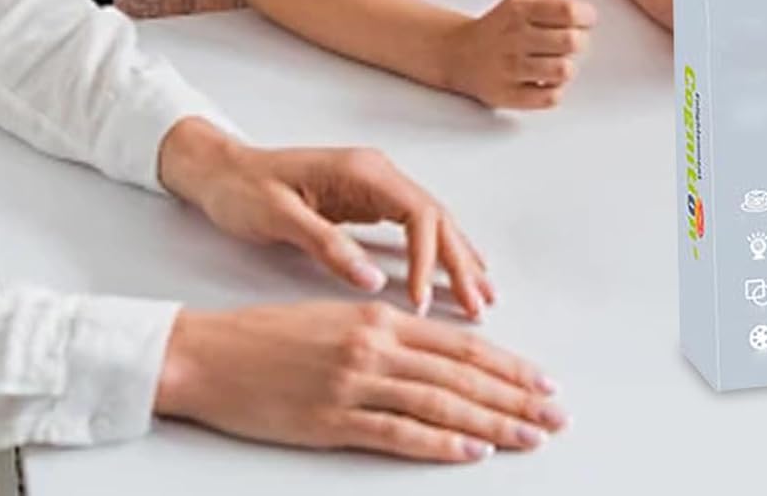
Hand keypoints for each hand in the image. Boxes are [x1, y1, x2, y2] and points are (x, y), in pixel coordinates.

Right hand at [155, 301, 565, 461]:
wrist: (210, 353)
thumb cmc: (272, 335)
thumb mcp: (340, 319)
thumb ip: (392, 334)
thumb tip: (443, 354)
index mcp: (382, 316)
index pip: (462, 345)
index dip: (508, 364)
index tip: (542, 381)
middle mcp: (377, 344)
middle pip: (463, 373)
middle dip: (515, 394)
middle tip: (555, 413)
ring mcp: (355, 383)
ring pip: (441, 402)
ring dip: (492, 421)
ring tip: (530, 434)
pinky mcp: (331, 419)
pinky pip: (397, 433)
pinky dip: (440, 443)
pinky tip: (471, 450)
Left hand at [159, 121, 493, 318]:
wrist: (221, 170)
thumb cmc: (243, 190)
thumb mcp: (278, 218)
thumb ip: (327, 246)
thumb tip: (372, 280)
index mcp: (363, 171)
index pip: (418, 213)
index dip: (428, 259)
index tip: (422, 300)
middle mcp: (379, 174)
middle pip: (437, 217)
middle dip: (460, 262)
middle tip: (479, 304)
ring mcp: (378, 187)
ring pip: (434, 222)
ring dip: (458, 258)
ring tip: (480, 294)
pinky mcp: (370, 201)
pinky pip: (417, 227)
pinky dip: (440, 250)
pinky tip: (455, 268)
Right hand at [441, 0, 595, 109]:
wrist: (459, 54)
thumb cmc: (502, 23)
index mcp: (519, 9)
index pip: (568, 10)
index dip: (587, 16)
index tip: (584, 19)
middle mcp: (513, 38)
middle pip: (571, 42)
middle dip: (580, 42)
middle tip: (570, 41)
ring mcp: (509, 69)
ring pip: (563, 71)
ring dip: (567, 66)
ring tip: (557, 61)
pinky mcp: (507, 96)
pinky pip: (550, 98)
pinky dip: (554, 90)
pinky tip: (545, 80)